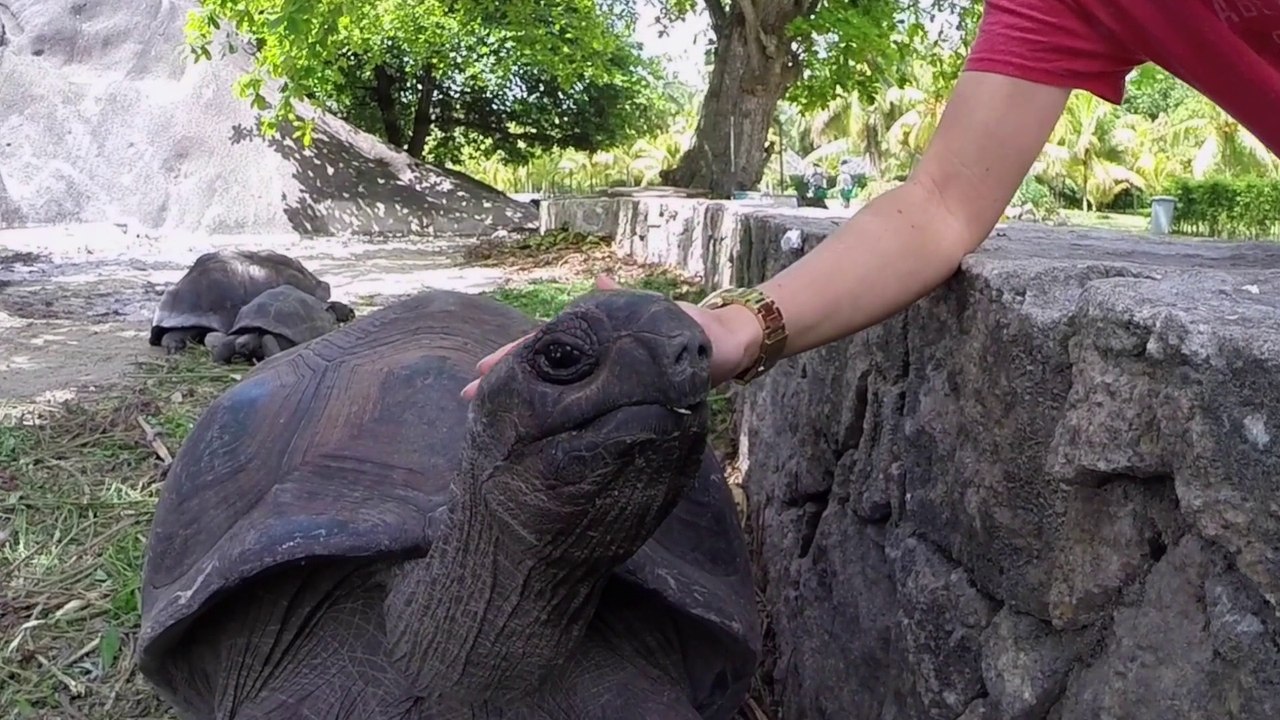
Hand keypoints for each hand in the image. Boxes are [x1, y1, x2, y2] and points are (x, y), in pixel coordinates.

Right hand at [459, 274, 762, 398]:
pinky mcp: (619, 400)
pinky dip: (560, 418)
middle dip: (508, 384)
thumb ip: (625, 300)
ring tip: (495, 423)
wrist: (726, 349)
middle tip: (470, 401)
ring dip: (528, 402)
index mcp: (595, 335)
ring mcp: (605, 380)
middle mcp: (594, 359)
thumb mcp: (656, 313)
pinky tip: (541, 436)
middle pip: (543, 370)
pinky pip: (583, 409)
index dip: (513, 357)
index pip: (545, 345)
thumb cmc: (690, 328)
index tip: (481, 369)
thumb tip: (599, 279)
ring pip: (558, 391)